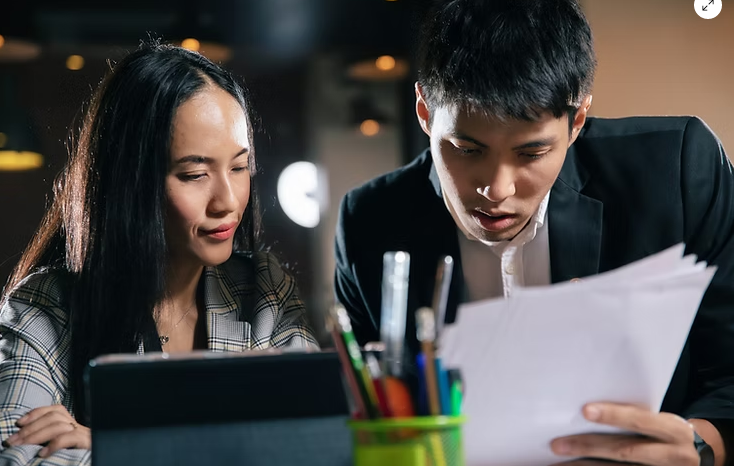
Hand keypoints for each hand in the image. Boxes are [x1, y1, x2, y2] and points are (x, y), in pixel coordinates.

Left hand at [3, 405, 90, 456]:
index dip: (36, 413)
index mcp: (73, 425)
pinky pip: (69, 438)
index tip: (19, 423)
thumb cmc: (79, 457)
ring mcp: (85, 434)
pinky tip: (42, 453)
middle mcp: (79, 426)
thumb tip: (26, 439)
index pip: (56, 410)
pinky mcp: (88, 443)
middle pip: (54, 417)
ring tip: (22, 446)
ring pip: (59, 425)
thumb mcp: (63, 447)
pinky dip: (54, 444)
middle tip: (13, 440)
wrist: (101, 461)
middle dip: (30, 428)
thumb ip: (51, 440)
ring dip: (36, 435)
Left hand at [549, 402, 698, 465]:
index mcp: (674, 430)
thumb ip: (636, 417)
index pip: (641, 420)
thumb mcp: (662, 421)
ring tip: (558, 463)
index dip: (614, 415)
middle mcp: (673, 456)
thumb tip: (587, 409)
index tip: (585, 410)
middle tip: (557, 444)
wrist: (699, 458)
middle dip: (588, 447)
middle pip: (625, 451)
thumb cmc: (667, 433)